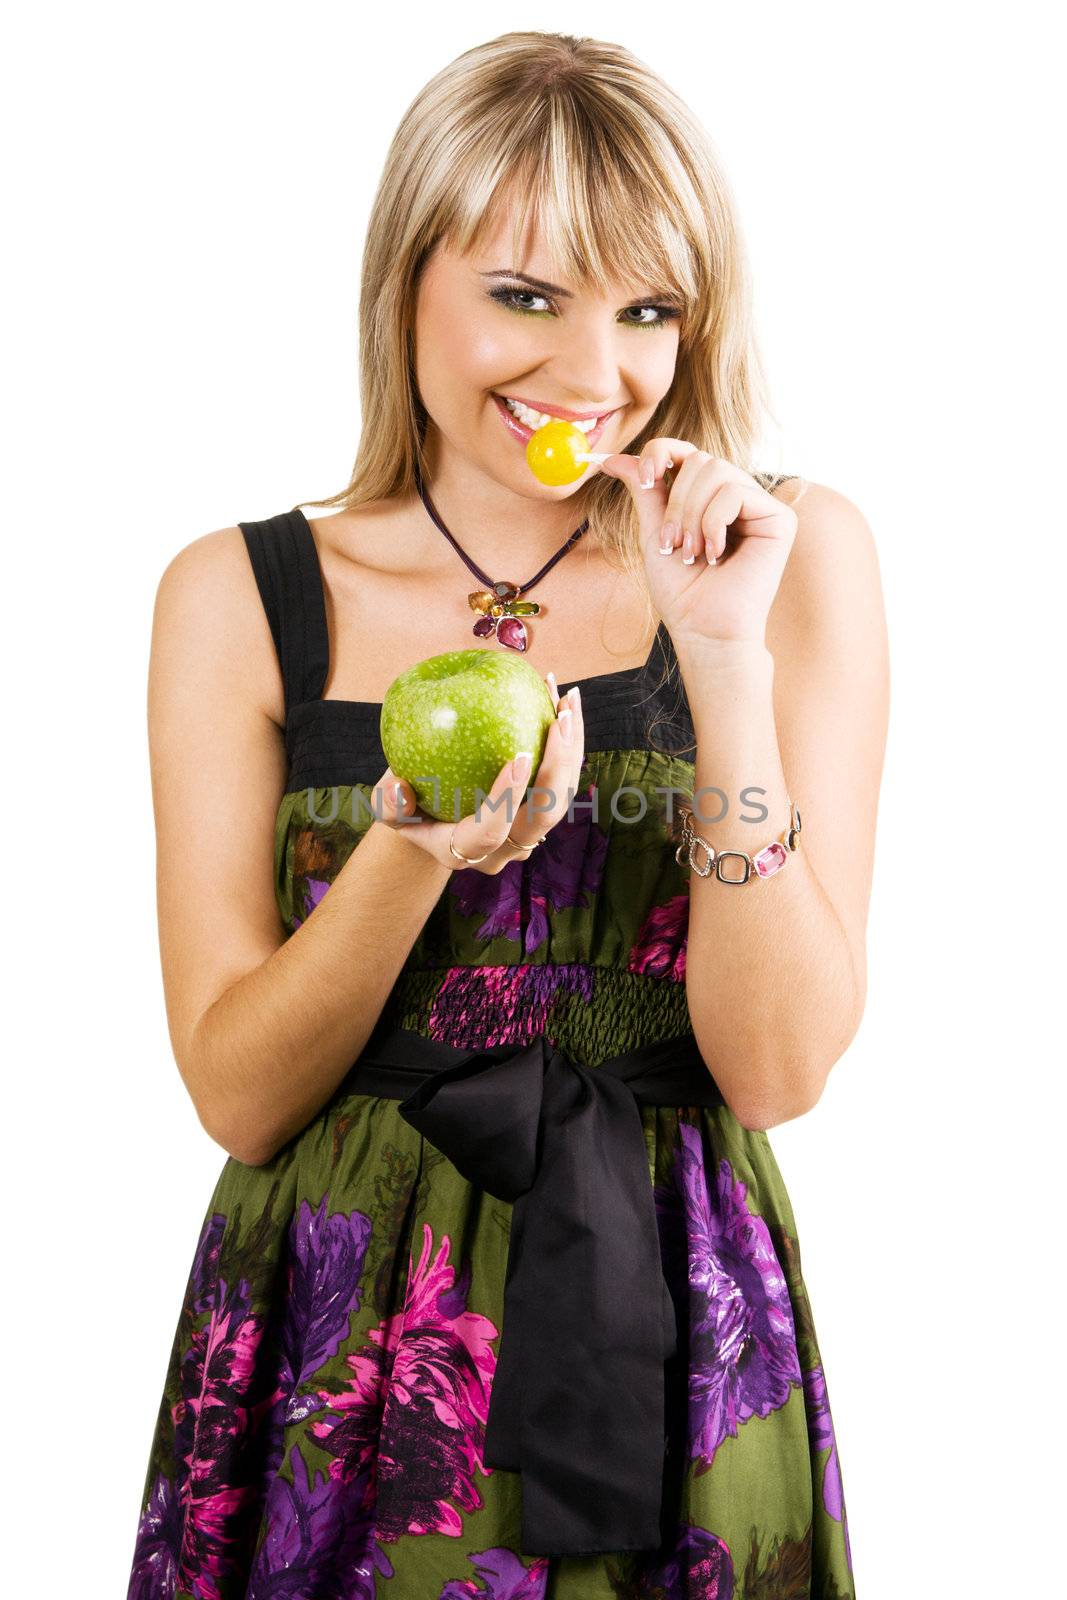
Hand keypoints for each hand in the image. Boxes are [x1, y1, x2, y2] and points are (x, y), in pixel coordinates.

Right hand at [372, 673, 585, 873]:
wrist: (435, 817)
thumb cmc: (408, 805)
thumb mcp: (387, 805)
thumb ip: (389, 803)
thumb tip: (401, 788)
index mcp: (466, 850)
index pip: (492, 830)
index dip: (508, 798)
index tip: (519, 755)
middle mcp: (505, 848)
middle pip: (544, 818)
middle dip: (559, 769)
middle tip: (559, 720)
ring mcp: (528, 832)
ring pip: (562, 795)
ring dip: (571, 747)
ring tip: (567, 700)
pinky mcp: (542, 810)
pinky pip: (562, 776)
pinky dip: (567, 739)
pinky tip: (562, 697)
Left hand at [599, 442, 797, 646]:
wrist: (703, 629)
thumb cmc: (682, 591)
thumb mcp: (654, 532)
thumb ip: (643, 491)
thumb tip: (611, 459)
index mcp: (709, 497)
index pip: (687, 452)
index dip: (662, 452)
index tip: (642, 478)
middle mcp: (737, 496)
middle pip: (700, 460)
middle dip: (675, 503)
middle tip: (672, 545)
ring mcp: (760, 506)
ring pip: (716, 471)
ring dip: (692, 516)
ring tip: (692, 554)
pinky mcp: (779, 518)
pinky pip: (735, 493)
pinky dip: (714, 524)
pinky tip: (717, 555)